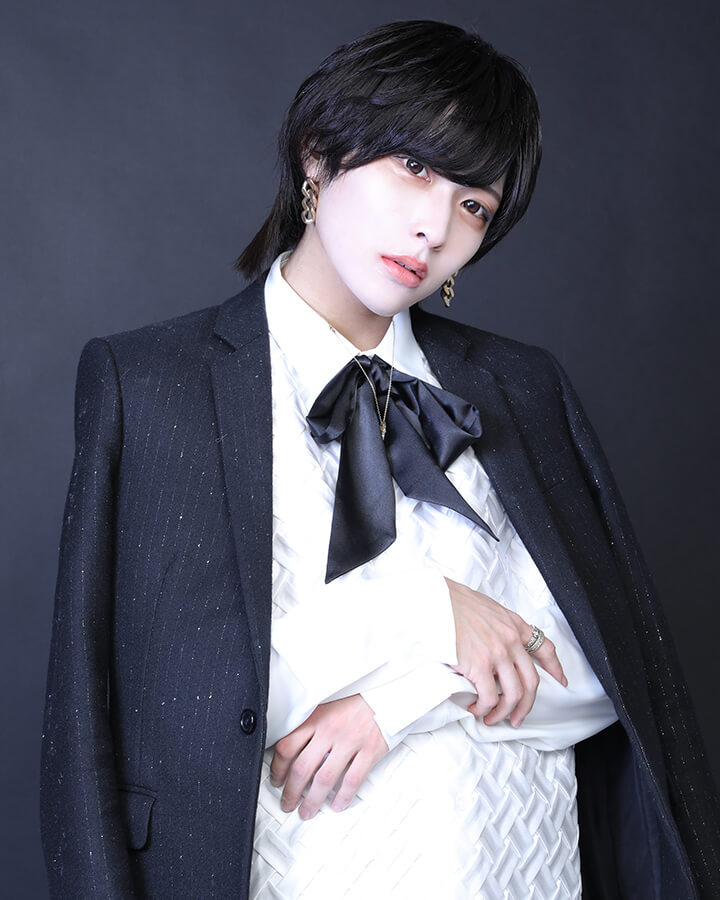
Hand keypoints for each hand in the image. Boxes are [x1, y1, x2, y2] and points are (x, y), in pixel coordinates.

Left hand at [269, 694, 388, 819]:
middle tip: (287, 803)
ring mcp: (350, 741)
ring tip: (307, 811)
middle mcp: (330, 730)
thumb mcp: (327, 703)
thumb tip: (291, 745)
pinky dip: (343, 797)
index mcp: (316, 717)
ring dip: (312, 801)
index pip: (287, 747)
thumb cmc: (356, 698)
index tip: (276, 779)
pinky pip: (353, 780)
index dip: (277, 768)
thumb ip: (310, 723)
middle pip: (302, 768)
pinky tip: (337, 805)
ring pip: (325, 779)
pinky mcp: (370, 750)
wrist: (387, 692)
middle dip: (291, 792)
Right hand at [446, 577, 566, 727]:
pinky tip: (475, 709)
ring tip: (492, 717)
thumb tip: (497, 644)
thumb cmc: (454, 603)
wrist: (435, 602)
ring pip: (513, 694)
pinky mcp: (479, 665)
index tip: (560, 681)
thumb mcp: (487, 609)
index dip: (555, 668)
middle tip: (517, 717)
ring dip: (503, 712)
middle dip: (526, 705)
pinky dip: (484, 708)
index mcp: (514, 625)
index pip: (544, 648)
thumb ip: (499, 626)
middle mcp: (511, 640)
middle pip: (531, 682)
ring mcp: (497, 654)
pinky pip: (490, 697)